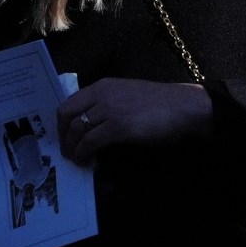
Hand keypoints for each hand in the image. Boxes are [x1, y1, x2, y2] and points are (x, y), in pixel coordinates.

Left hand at [57, 78, 212, 165]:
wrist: (183, 107)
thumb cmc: (160, 103)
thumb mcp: (127, 95)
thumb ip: (108, 104)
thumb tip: (92, 124)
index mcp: (103, 86)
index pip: (69, 103)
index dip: (62, 124)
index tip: (65, 137)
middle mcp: (102, 94)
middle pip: (67, 115)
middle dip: (63, 136)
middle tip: (67, 151)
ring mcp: (109, 109)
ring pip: (76, 130)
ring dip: (73, 148)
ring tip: (77, 159)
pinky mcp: (117, 126)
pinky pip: (90, 141)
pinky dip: (84, 153)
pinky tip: (88, 160)